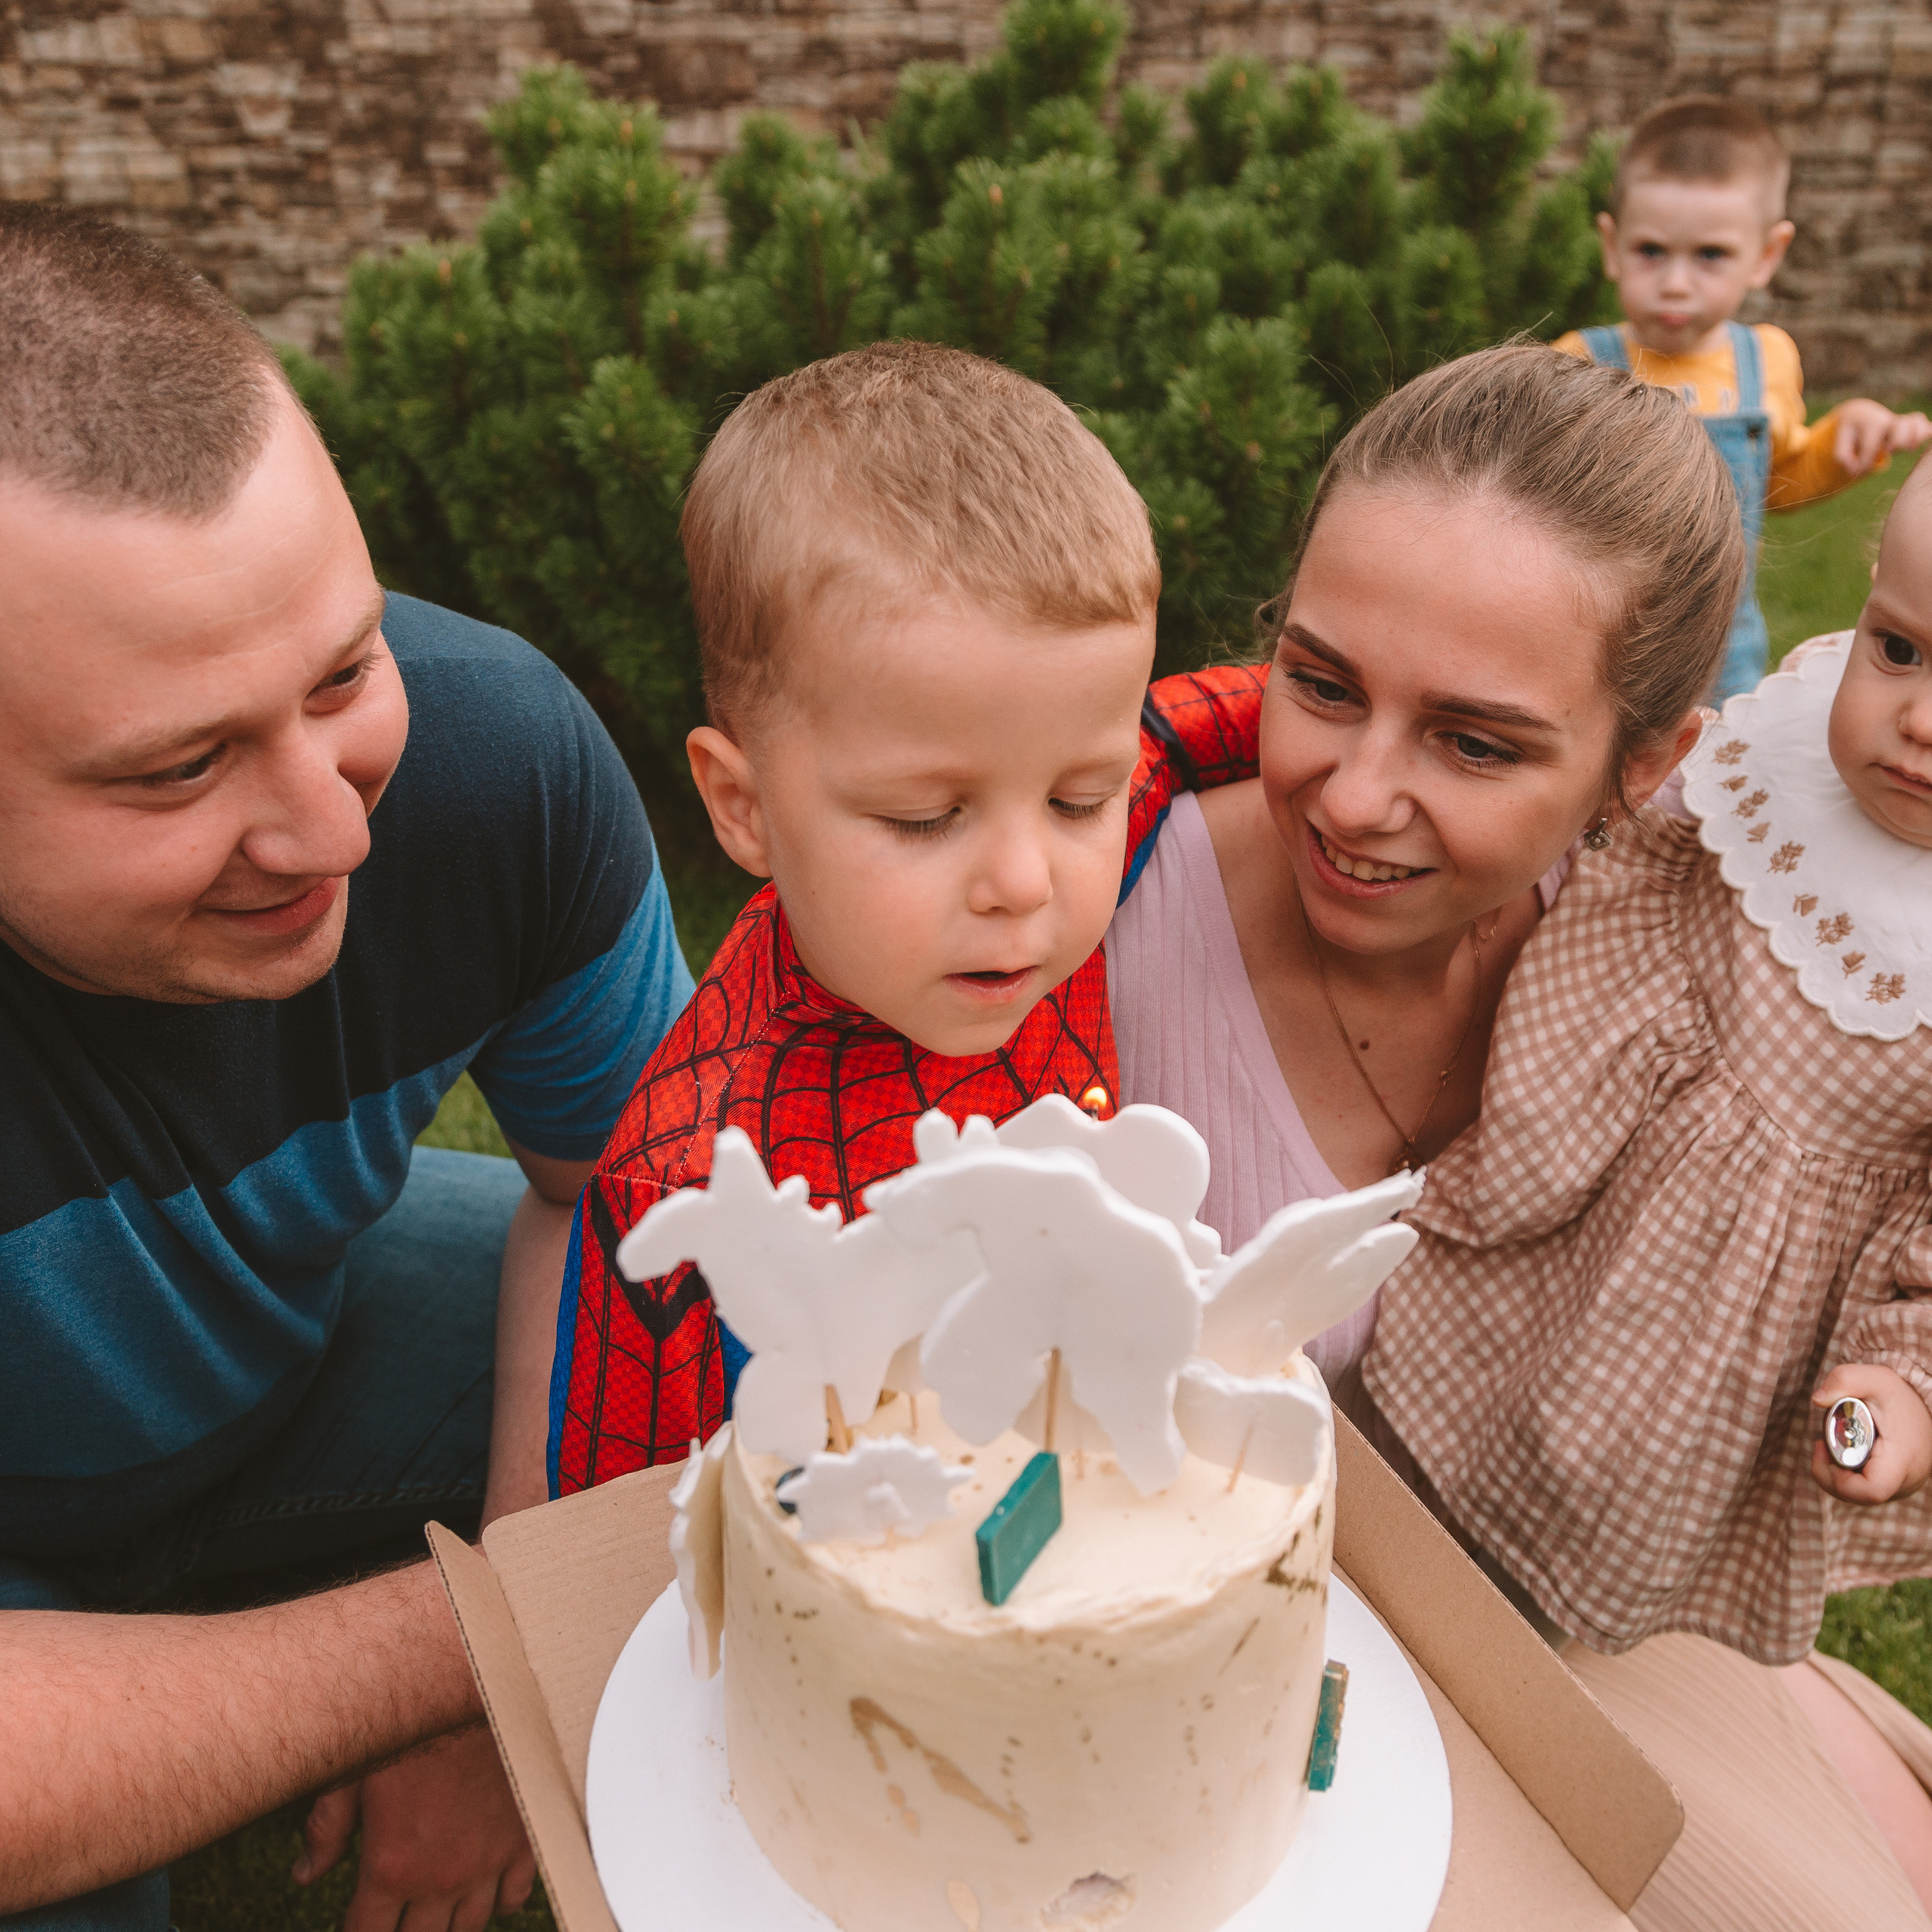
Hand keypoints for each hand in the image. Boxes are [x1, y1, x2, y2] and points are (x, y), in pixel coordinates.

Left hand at [294, 1726, 534, 1931]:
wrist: (480, 1686)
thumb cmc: (413, 1723)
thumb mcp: (355, 1772)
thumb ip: (327, 1829)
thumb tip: (306, 1872)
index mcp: (391, 1866)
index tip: (358, 1923)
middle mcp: (440, 1878)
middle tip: (396, 1913)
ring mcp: (487, 1863)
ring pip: (469, 1927)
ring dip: (449, 1925)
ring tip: (435, 1911)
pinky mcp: (522, 1841)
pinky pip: (514, 1897)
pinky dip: (499, 1902)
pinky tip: (484, 1889)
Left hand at [1810, 1363, 1931, 1504]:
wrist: (1925, 1404)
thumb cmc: (1900, 1393)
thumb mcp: (1874, 1378)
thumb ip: (1844, 1379)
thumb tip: (1816, 1400)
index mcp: (1902, 1460)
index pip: (1871, 1491)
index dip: (1838, 1480)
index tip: (1822, 1447)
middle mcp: (1907, 1480)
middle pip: (1858, 1496)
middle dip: (1830, 1473)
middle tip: (1821, 1443)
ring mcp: (1903, 1485)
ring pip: (1861, 1495)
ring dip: (1838, 1474)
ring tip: (1832, 1446)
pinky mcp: (1897, 1484)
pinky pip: (1867, 1489)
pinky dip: (1849, 1475)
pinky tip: (1843, 1453)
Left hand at [1833, 399, 1931, 477]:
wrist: (1860, 415)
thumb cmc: (1851, 433)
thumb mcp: (1840, 444)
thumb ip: (1843, 458)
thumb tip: (1856, 470)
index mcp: (1870, 424)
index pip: (1871, 447)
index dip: (1864, 464)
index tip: (1856, 471)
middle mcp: (1888, 421)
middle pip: (1900, 427)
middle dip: (1897, 441)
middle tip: (1889, 449)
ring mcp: (1900, 423)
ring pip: (1916, 422)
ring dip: (1916, 436)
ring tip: (1909, 448)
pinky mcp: (1910, 426)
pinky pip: (1923, 424)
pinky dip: (1927, 432)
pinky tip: (1926, 440)